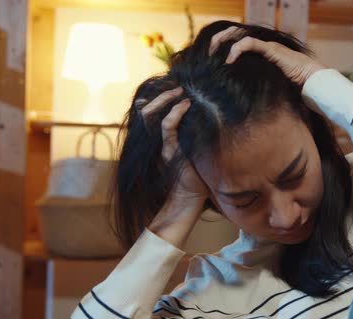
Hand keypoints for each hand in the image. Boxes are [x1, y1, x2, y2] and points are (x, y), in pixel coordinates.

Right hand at [139, 87, 208, 249]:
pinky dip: (175, 113)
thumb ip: (195, 133)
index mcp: (162, 138)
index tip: (172, 86)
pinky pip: (167, 127)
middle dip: (160, 94)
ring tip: (180, 91)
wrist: (192, 198)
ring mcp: (161, 144)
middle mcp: (158, 140)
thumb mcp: (196, 148)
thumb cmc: (198, 174)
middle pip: (146, 110)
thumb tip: (206, 116)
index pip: (151, 112)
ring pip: (151, 115)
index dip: (156, 97)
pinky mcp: (169, 151)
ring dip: (165, 99)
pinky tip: (186, 105)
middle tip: (177, 86)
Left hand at [209, 27, 326, 85]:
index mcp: (259, 52)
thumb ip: (251, 84)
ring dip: (223, 41)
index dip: (222, 45)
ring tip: (213, 53)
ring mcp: (267, 45)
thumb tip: (231, 96)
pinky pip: (249, 43)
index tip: (209, 59)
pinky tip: (229, 60)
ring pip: (239, 33)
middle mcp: (262, 45)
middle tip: (207, 52)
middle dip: (218, 39)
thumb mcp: (264, 85)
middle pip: (235, 32)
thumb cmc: (292, 88)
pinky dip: (237, 49)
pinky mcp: (271, 49)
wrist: (311, 83)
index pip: (236, 41)